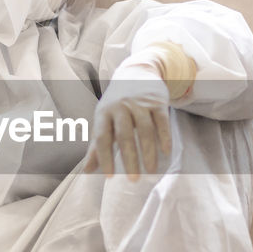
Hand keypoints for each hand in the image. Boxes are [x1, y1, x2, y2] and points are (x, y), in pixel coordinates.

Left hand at [85, 64, 172, 179]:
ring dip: (149, 153)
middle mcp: (121, 106)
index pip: (102, 137)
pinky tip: (166, 153)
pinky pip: (162, 122)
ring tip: (151, 171)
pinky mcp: (157, 101)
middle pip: (125, 136)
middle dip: (129, 159)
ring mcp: (140, 103)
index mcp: (104, 112)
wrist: (137, 72)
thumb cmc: (116, 103)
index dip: (105, 157)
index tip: (109, 177)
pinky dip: (164, 138)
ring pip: (145, 131)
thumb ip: (96, 145)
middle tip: (133, 179)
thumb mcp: (103, 119)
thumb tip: (87, 171)